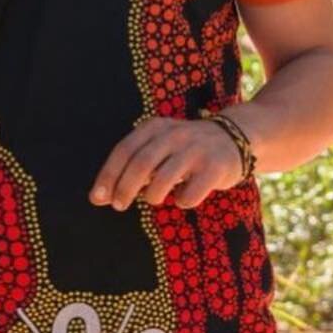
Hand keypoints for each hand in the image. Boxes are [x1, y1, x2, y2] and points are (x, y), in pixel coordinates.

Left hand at [90, 116, 243, 210]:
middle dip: (124, 188)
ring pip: (163, 180)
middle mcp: (174, 135)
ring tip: (154, 199)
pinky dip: (182, 201)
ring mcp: (196, 150)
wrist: (235, 137)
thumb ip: (133, 164)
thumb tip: (100, 196)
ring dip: (152, 196)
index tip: (98, 198)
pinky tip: (184, 196)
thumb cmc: (186, 148)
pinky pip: (190, 194)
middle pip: (141, 164)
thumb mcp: (160, 144)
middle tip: (119, 205)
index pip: (124, 150)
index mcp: (156, 127)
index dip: (108, 175)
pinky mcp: (215, 168)